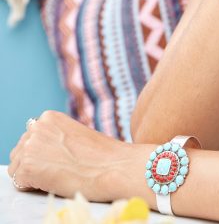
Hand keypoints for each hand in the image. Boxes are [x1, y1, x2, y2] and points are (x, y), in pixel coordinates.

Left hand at [8, 110, 128, 201]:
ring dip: (32, 175)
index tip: (59, 159)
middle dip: (34, 163)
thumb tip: (42, 151)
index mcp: (49, 117)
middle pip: (20, 152)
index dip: (42, 152)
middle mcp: (36, 128)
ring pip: (16, 167)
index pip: (29, 138)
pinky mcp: (28, 168)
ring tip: (57, 175)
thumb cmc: (102, 155)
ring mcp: (31, 147)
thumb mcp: (75, 135)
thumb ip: (55, 137)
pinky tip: (54, 182)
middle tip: (58, 170)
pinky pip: (19, 182)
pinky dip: (33, 186)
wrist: (115, 166)